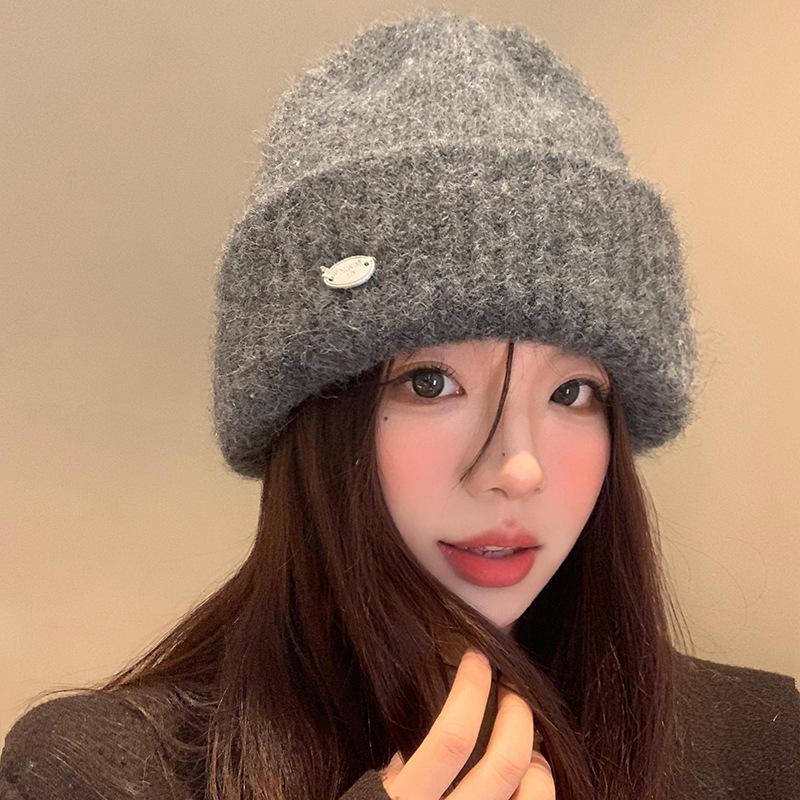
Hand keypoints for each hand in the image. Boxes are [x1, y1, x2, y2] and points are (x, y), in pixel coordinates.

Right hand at [381, 649, 554, 798]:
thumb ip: (394, 782)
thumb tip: (416, 745)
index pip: (451, 739)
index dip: (471, 691)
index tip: (477, 660)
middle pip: (506, 765)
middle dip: (518, 716)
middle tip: (513, 694)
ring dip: (540, 763)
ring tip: (531, 746)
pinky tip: (532, 789)